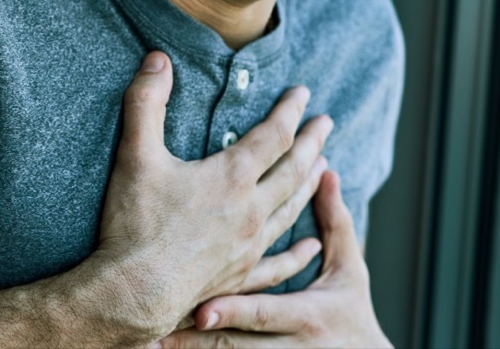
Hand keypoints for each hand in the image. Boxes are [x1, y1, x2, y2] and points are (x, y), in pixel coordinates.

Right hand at [92, 52, 332, 337]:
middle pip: (293, 170)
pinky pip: (280, 262)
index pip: (273, 135)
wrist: (135, 292)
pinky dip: (299, 252)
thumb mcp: (135, 154)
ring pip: (291, 210)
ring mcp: (249, 246)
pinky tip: (312, 247)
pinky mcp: (241, 277)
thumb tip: (158, 60)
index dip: (289, 111)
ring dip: (309, 185)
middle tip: (327, 124)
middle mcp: (250, 210)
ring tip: (323, 168)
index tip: (303, 93)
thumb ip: (146, 103)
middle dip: (312, 143)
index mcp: (230, 177)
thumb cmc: (135, 224)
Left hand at [157, 171, 390, 347]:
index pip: (263, 312)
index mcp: (305, 316)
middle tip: (155, 332)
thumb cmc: (350, 311)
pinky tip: (158, 345)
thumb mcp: (348, 270)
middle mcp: (283, 346)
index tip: (199, 310)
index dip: (232, 311)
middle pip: (232, 345)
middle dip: (194, 342)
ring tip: (149, 342)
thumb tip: (325, 169)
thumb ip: (335, 221)